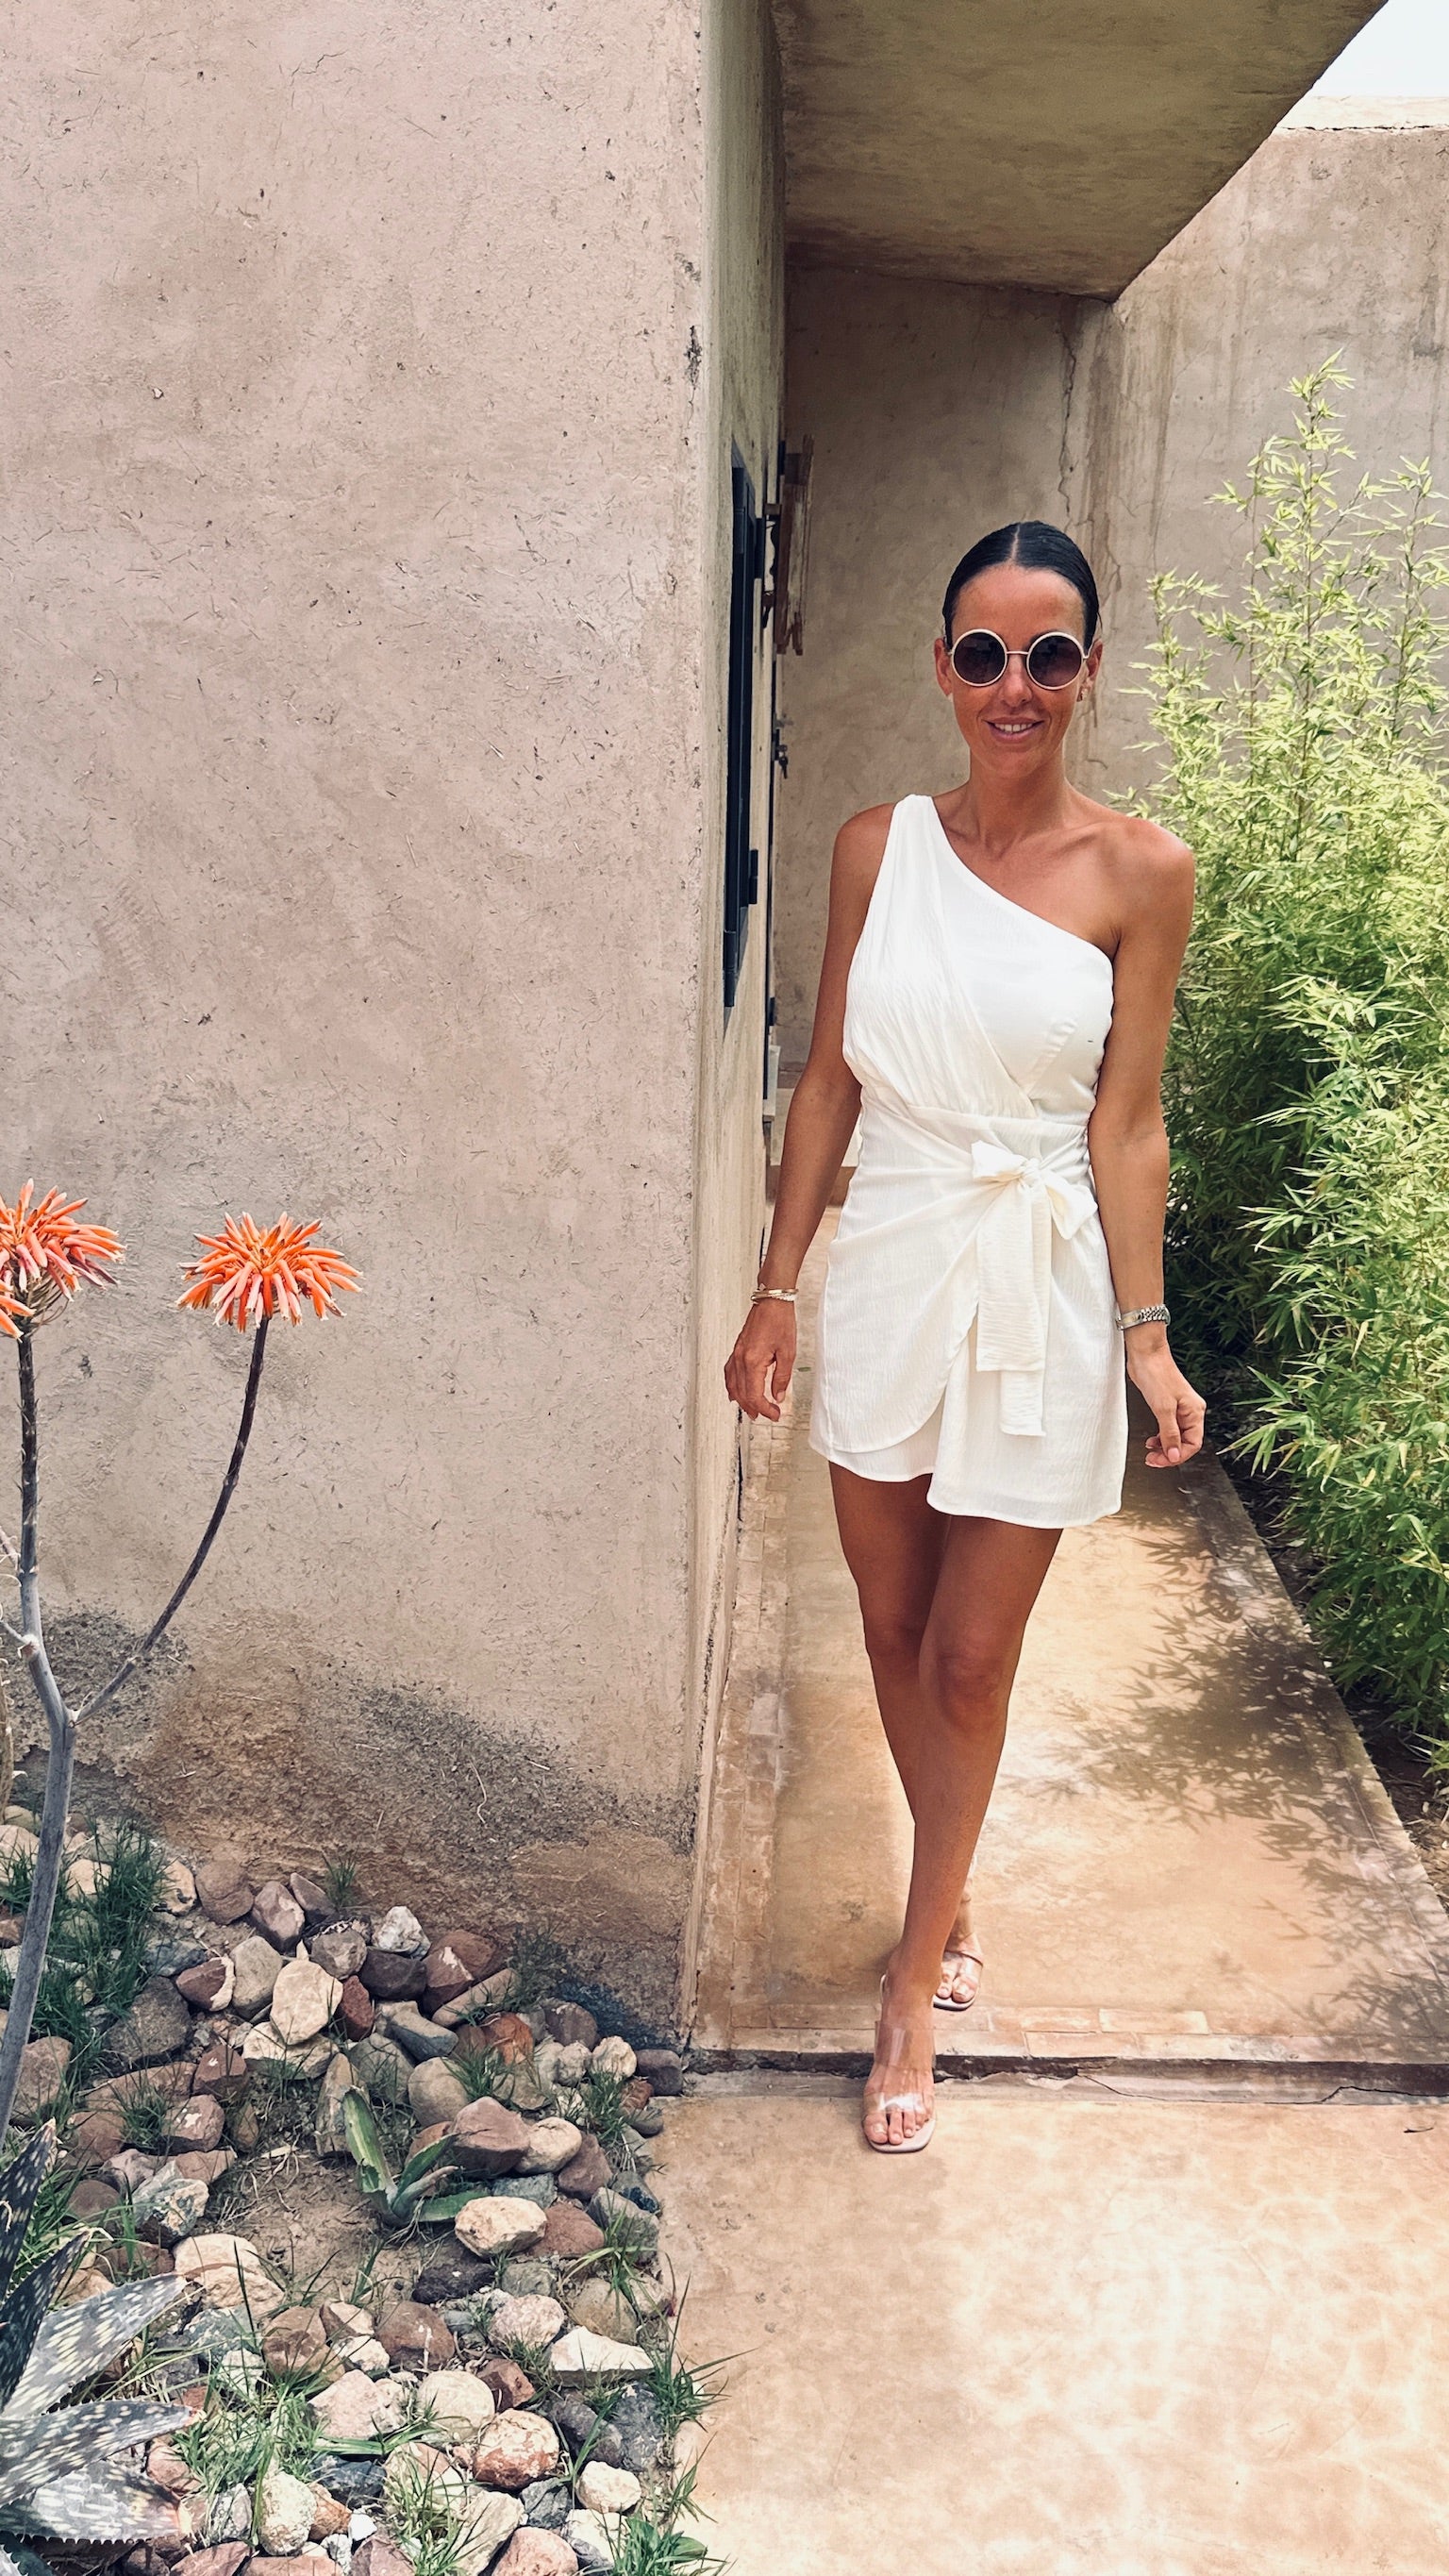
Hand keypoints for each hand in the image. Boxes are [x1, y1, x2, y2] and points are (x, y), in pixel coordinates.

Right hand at [724, 1298, 796, 1422]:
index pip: (754, 1395)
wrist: (771, 1302)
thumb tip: (778, 1395)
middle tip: (767, 1415)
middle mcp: (740, 1359)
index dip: (764, 1409)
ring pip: (732, 1385)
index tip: (775, 1414)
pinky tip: (734, 1392)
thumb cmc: (780, 1322)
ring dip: (741, 1400)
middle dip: (754, 1408)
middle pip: (742, 1393)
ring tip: (751, 1409)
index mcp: (753, 1361)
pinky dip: (731, 1386)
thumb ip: (782, 1377)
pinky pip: (729, 1373)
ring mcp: (736, 1354)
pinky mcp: (737, 1350)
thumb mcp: (788, 1353)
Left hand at [1126, 1334, 1204, 1468]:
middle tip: (1153, 1460)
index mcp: (1195, 1412)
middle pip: (1185, 1443)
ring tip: (1150, 1453)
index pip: (1193, 1444)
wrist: (1146, 1354)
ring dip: (1164, 1447)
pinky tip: (1151, 1441)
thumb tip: (1174, 1456)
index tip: (1161, 1461)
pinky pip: (1168, 1429)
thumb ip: (1169, 1434)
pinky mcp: (1167, 1406)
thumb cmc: (1157, 1374)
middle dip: (1169, 1454)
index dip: (1177, 1456)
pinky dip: (1160, 1438)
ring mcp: (1179, 1409)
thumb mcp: (1163, 1409)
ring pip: (1176, 1437)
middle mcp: (1190, 1412)